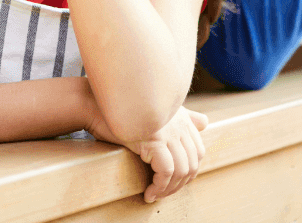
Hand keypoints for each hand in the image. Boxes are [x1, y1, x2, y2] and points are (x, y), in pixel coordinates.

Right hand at [88, 104, 207, 202]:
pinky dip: (160, 186)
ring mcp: (168, 131)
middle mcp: (179, 123)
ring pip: (182, 170)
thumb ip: (183, 117)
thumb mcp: (157, 112)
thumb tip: (205, 122)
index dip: (189, 172)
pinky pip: (167, 171)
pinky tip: (149, 192)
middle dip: (180, 185)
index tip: (173, 183)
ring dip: (169, 190)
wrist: (97, 106)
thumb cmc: (123, 112)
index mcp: (182, 117)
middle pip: (193, 163)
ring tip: (155, 195)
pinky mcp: (154, 139)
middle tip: (163, 193)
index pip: (198, 152)